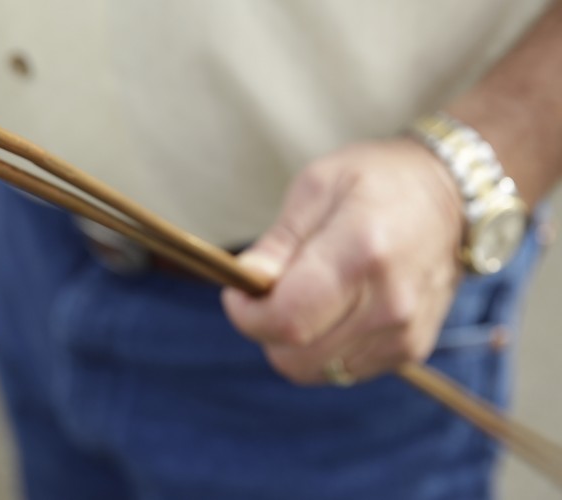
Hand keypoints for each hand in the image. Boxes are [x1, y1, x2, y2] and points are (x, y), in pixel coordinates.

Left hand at [221, 138, 464, 384]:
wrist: (455, 197)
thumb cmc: (378, 182)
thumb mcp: (318, 186)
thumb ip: (279, 241)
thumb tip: (247, 280)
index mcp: (362, 253)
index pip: (287, 319)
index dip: (247, 315)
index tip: (239, 291)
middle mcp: (389, 303)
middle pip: (294, 356)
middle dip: (265, 329)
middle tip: (269, 292)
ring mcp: (403, 333)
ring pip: (313, 369)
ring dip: (293, 342)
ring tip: (304, 296)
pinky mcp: (410, 350)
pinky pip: (341, 370)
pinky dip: (322, 347)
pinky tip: (333, 309)